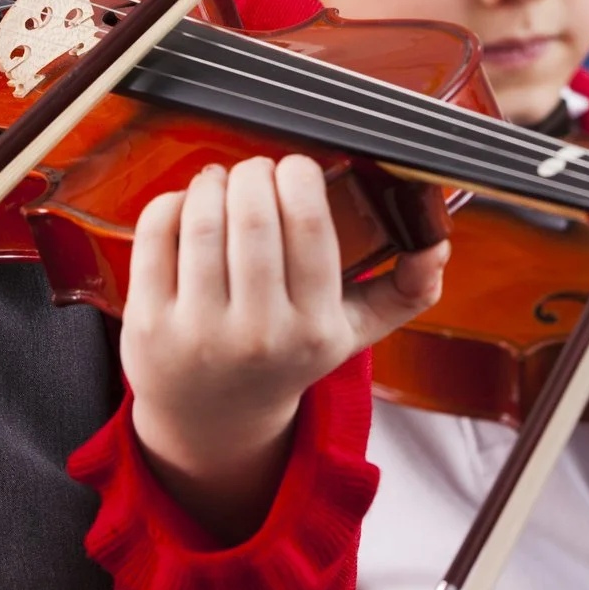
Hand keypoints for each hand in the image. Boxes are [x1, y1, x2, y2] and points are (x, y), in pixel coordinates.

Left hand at [124, 156, 444, 540]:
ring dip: (213, 181)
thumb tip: (439, 244)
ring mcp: (198, 330)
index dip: (298, 176)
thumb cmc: (286, 356)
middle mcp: (258, 333)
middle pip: (254, 213)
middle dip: (254, 172)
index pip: (309, 225)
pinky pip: (157, 233)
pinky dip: (172, 202)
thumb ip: (406, 290)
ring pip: (203, 218)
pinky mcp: (149, 322)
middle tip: (256, 173)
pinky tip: (188, 207)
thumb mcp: (352, 333)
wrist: (214, 419)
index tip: (294, 170)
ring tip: (223, 182)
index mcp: (314, 328)